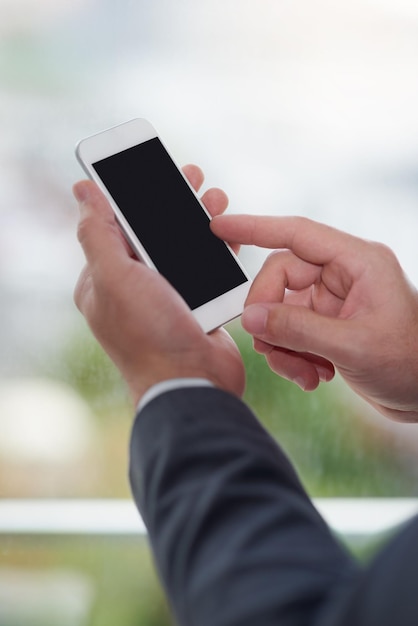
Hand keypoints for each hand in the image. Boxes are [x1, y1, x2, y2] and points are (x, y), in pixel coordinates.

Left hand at [73, 166, 244, 405]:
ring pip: (183, 246)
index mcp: (105, 279)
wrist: (193, 382)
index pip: (115, 226)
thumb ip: (97, 233)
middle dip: (173, 201)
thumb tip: (83, 190)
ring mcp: (167, 297)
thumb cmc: (150, 333)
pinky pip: (207, 268)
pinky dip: (218, 248)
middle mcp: (134, 287)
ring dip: (199, 219)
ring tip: (217, 197)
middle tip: (192, 175)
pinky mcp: (196, 305)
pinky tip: (230, 232)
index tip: (152, 168)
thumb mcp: (115, 278)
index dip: (133, 195)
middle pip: (153, 232)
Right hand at [211, 214, 417, 421]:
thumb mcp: (353, 347)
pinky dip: (292, 355)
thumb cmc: (412, 363)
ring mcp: (334, 300)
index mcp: (358, 262)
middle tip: (269, 347)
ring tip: (303, 373)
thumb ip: (297, 329)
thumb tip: (250, 318)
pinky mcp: (329, 324)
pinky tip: (313, 377)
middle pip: (281, 277)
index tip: (219, 227)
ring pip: (282, 309)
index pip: (297, 233)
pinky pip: (291, 330)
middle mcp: (344, 274)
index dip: (255, 227)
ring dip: (282, 344)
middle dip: (271, 316)